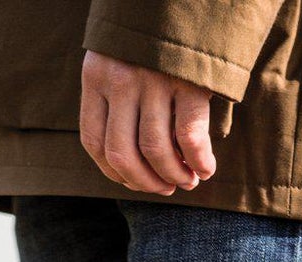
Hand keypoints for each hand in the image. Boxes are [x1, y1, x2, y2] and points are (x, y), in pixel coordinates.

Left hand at [80, 51, 216, 195]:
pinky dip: (199, 160)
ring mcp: (154, 80)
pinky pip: (190, 136)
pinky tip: (205, 169)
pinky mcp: (188, 80)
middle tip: (165, 188)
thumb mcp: (119, 56)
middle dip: (145, 182)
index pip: (95, 142)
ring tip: (188, 181)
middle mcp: (121, 79)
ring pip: (156, 150)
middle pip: (124, 154)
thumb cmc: (153, 32)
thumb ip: (116, 96)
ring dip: (174, 175)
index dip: (115, 173)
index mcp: (96, 76)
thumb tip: (131, 158)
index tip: (135, 182)